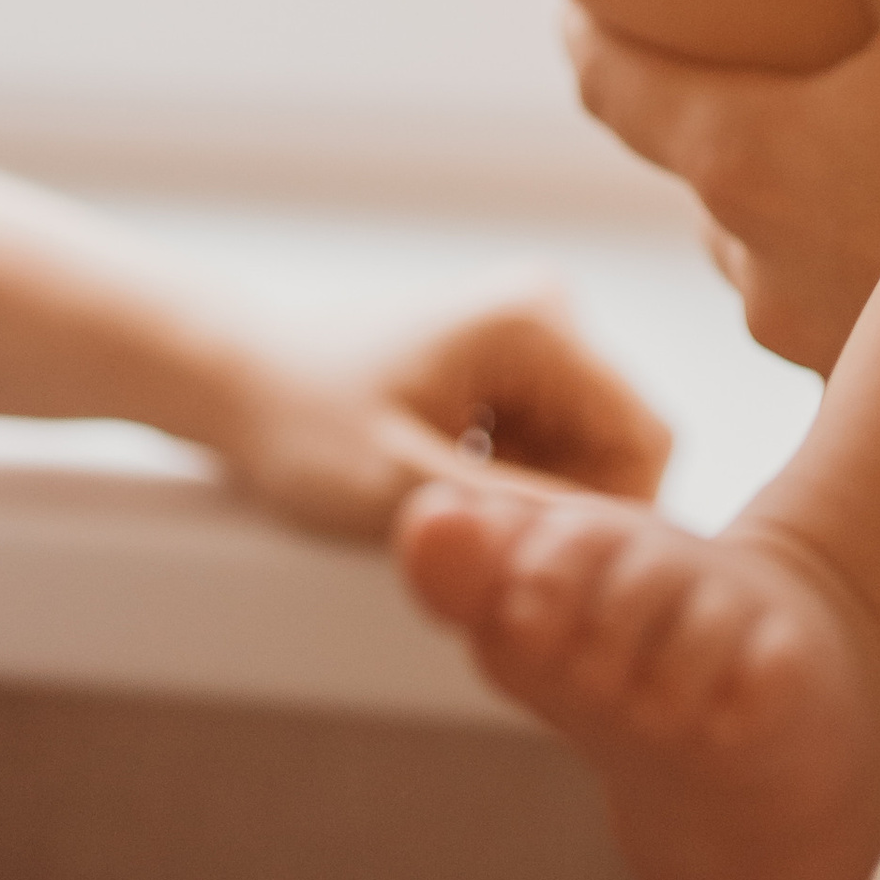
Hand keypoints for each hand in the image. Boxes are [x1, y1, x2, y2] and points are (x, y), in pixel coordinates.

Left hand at [217, 294, 671, 541]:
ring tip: (450, 520)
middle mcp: (552, 309)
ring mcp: (531, 328)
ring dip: (533, 502)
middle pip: (618, 447)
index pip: (646, 441)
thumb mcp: (404, 487)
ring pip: (585, 451)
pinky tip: (445, 492)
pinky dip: (510, 482)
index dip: (615, 522)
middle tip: (482, 556)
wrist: (234, 377)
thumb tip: (609, 558)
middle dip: (563, 512)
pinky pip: (551, 438)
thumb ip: (510, 517)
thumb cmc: (301, 424)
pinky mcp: (509, 354)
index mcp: (540, 323)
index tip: (542, 569)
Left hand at [567, 0, 879, 372]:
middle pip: (709, 174)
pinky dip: (875, 275)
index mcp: (748, 160)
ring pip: (776, 259)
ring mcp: (827, 356)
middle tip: (763, 63)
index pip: (620, 92)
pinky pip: (855, 327)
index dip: (592, 41)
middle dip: (724, 118)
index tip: (573, 10)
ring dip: (801, 205)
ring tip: (865, 151)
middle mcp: (763, 270)